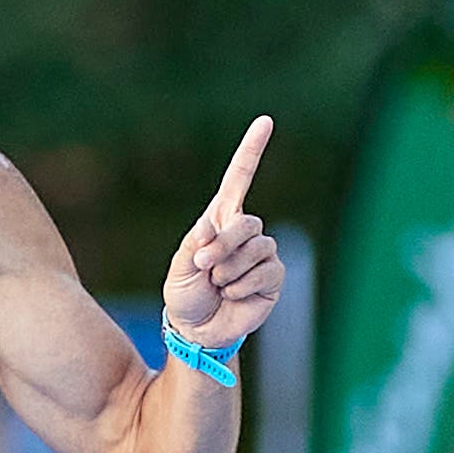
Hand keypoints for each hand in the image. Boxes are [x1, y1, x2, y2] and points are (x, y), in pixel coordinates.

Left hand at [163, 116, 283, 351]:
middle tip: (203, 268)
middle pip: (245, 223)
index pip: (239, 178)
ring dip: (229, 271)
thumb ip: (194, 244)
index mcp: (220, 220)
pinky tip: (233, 296)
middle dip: (221, 247)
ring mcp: (262, 254)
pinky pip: (265, 272)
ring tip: (218, 286)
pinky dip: (242, 287)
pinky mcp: (273, 278)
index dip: (252, 150)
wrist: (197, 331)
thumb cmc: (184, 296)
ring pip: (255, 249)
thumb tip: (212, 226)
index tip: (266, 121)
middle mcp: (245, 233)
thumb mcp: (179, 268)